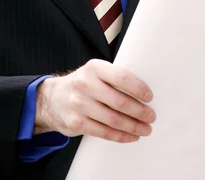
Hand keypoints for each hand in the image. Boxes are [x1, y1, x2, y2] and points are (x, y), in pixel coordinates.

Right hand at [34, 59, 155, 142]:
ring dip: (133, 126)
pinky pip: (104, 132)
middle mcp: (85, 84)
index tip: (149, 97)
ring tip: (145, 129)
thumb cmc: (83, 84)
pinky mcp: (76, 123)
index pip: (121, 77)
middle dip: (140, 111)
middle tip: (151, 116)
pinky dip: (121, 136)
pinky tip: (131, 136)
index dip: (138, 88)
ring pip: (113, 120)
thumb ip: (113, 77)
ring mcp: (79, 104)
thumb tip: (143, 92)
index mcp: (94, 68)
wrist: (53, 98)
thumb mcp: (94, 72)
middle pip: (120, 102)